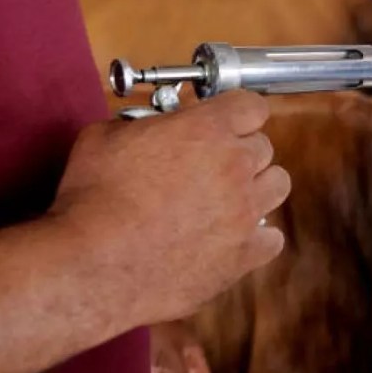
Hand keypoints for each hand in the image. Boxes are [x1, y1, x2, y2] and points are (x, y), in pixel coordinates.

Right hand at [49, 89, 290, 328]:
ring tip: (229, 199)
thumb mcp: (104, 137)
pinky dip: (258, 237)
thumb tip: (145, 125)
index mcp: (207, 130)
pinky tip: (233, 238)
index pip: (252, 107)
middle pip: (264, 148)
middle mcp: (235, 167)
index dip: (239, 112)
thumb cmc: (94, 200)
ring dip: (257, 188)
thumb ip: (139, 124)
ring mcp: (245, 212)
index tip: (229, 120)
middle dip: (241, 151)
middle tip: (214, 164)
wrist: (96, 265)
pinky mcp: (244, 254)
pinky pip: (272, 239)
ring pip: (277, 187)